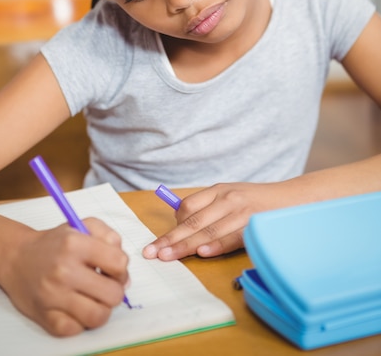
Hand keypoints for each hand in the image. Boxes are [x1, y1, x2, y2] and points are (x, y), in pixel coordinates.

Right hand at [0, 217, 128, 335]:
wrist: (16, 258)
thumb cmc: (54, 243)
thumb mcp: (81, 226)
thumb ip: (109, 236)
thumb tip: (124, 271)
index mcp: (75, 244)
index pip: (119, 263)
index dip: (121, 268)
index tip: (113, 269)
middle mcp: (64, 270)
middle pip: (113, 294)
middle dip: (114, 290)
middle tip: (105, 285)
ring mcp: (54, 296)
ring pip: (98, 316)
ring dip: (102, 309)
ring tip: (94, 299)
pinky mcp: (45, 317)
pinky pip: (77, 330)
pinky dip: (81, 322)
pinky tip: (77, 308)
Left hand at [143, 182, 284, 260]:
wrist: (293, 198)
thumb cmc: (256, 201)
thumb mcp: (231, 195)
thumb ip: (209, 207)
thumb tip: (181, 224)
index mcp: (218, 190)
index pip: (188, 206)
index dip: (173, 224)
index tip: (161, 241)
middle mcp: (228, 199)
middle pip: (193, 221)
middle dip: (171, 238)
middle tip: (152, 252)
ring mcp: (242, 212)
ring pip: (209, 231)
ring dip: (187, 245)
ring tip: (169, 256)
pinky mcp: (254, 225)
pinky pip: (232, 238)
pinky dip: (217, 246)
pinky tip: (203, 253)